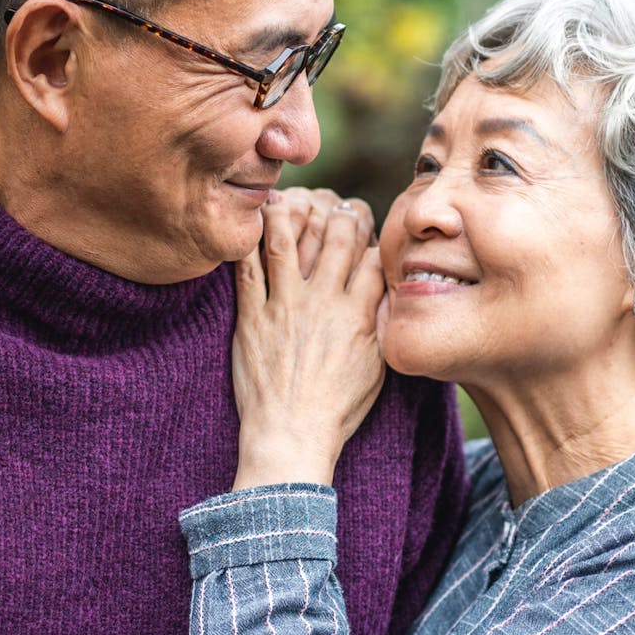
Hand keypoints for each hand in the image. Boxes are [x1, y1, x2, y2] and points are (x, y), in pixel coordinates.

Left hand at [229, 188, 386, 489]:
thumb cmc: (337, 409)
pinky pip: (247, 269)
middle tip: (336, 205)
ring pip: (287, 242)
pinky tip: (251, 225)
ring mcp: (285, 308)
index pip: (373, 257)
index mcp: (358, 316)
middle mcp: (324, 304)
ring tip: (290, 199)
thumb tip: (388, 291)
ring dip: (290, 213)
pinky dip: (249, 242)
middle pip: (335, 239)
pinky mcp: (252, 318)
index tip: (368, 229)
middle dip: (340, 214)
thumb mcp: (377, 368)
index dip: (373, 236)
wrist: (291, 436)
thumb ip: (381, 324)